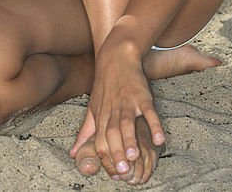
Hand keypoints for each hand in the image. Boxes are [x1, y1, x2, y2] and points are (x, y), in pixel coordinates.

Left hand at [70, 39, 164, 182]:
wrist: (116, 57)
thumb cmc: (104, 86)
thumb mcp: (92, 108)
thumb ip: (85, 132)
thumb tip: (72, 153)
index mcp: (100, 115)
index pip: (99, 139)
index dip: (105, 156)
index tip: (112, 174)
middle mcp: (111, 110)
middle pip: (111, 133)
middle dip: (117, 153)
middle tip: (123, 172)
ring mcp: (126, 102)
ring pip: (127, 123)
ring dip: (131, 140)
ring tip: (135, 158)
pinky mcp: (142, 95)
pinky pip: (148, 112)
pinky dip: (154, 125)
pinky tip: (159, 140)